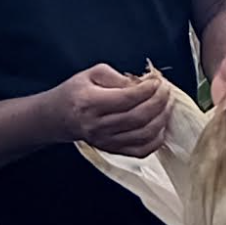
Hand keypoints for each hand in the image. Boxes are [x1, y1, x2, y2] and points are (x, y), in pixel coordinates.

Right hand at [47, 64, 171, 157]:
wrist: (58, 117)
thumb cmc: (75, 93)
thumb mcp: (91, 74)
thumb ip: (117, 77)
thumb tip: (141, 84)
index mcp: (90, 102)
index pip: (127, 98)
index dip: (148, 89)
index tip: (157, 80)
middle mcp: (97, 124)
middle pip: (138, 117)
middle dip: (159, 101)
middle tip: (166, 90)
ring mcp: (105, 140)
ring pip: (143, 134)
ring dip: (161, 119)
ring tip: (166, 104)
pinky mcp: (112, 150)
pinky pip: (141, 150)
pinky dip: (156, 139)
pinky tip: (160, 125)